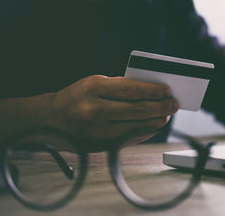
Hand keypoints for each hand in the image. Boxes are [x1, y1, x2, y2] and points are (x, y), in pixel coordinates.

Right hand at [47, 75, 177, 143]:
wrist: (52, 117)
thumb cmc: (78, 95)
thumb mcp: (96, 82)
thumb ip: (121, 86)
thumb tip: (151, 92)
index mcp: (95, 88)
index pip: (133, 90)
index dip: (153, 91)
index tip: (167, 90)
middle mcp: (96, 109)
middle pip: (138, 110)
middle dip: (160, 107)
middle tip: (173, 104)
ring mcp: (98, 129)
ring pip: (136, 126)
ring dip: (156, 121)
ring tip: (166, 115)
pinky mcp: (100, 142)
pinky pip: (130, 137)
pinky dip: (145, 131)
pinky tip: (153, 125)